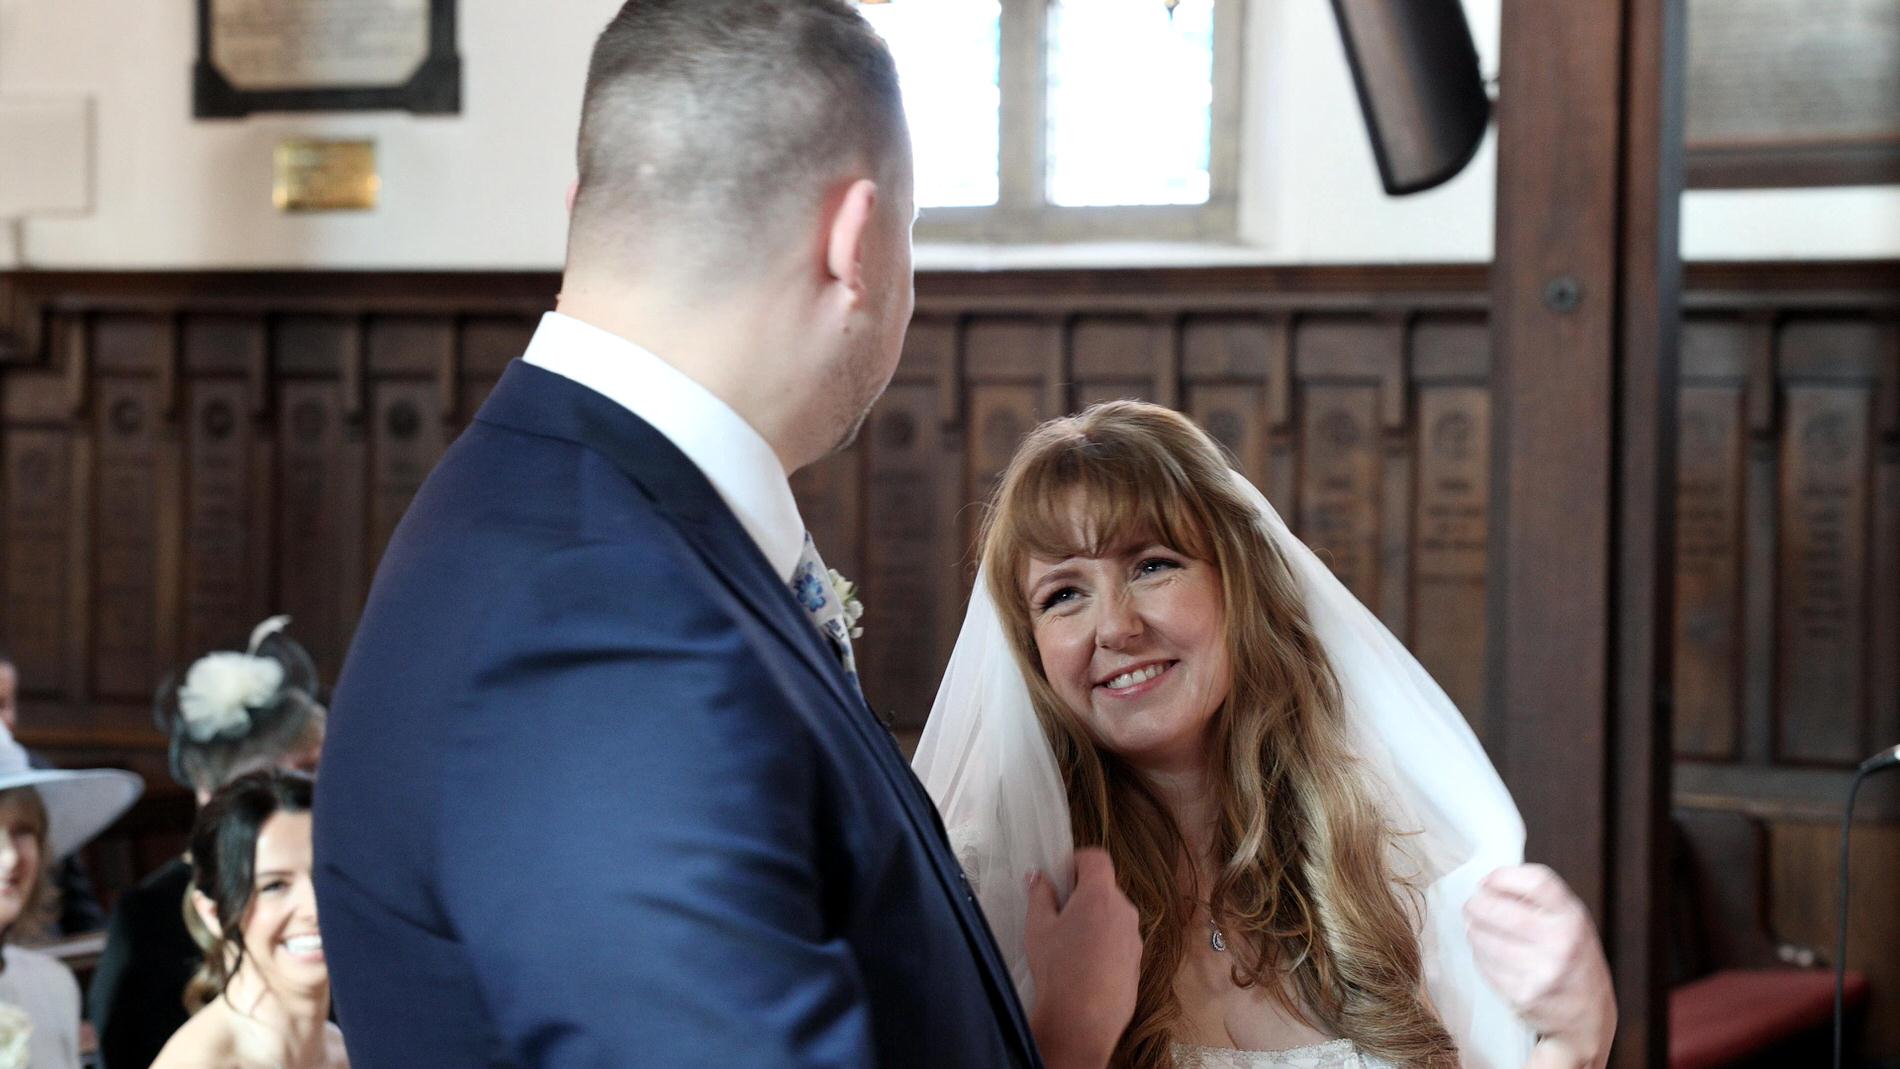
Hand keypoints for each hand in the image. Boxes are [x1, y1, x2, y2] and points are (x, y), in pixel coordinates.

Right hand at [1024, 847, 1142, 1068]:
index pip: (1096, 858)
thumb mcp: (1038, 927)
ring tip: (1070, 946)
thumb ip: (1039, 895)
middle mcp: (1124, 911)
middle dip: (1083, 895)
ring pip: (1113, 916)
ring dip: (1094, 920)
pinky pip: (1119, 941)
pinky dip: (1104, 944)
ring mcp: (1134, 938)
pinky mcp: (1137, 962)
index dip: (1078, 861)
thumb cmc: (1058, 969)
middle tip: (1058, 914)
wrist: (1083, 1021)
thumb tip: (1038, 877)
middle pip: (1105, 889)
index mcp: (1099, 895)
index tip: (1062, 876)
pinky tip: (1084, 966)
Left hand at [1465, 864, 1616, 1068]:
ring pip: (1486, 940)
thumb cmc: (1573, 959)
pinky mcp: (1524, 995)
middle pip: (1500, 910)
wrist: (1589, 1017)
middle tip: (1471, 905)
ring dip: (1474, 931)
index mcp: (1573, 917)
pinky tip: (1486, 953)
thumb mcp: (1571, 923)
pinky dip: (1480, 956)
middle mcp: (1561, 943)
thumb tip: (1487, 883)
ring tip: (1475, 928)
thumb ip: (1540, 901)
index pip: (1536, 882)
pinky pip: (1486, 966)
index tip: (1488, 881)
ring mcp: (1542, 972)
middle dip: (1477, 904)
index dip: (1503, 876)